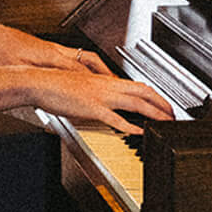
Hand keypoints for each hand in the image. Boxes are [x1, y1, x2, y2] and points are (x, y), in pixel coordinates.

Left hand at [0, 24, 113, 76]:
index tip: (107, 88)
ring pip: (84, 56)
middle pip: (88, 60)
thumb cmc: (2, 52)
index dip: (93, 79)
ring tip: (109, 80)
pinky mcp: (50, 48)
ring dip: (99, 68)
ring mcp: (54, 48)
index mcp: (48, 55)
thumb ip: (35, 77)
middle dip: (104, 73)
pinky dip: (87, 65)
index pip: (78, 68)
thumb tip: (50, 86)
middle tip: (118, 84)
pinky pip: (76, 56)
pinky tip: (89, 74)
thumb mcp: (17, 68)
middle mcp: (55, 50)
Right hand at [18, 64, 175, 134]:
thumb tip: (105, 104)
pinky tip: (138, 131)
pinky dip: (130, 125)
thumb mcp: (80, 86)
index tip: (163, 104)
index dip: (155, 95)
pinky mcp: (92, 108)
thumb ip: (96, 93)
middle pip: (144, 92)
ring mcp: (101, 97)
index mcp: (104, 80)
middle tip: (173, 114)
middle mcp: (107, 86)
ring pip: (136, 103)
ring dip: (155, 113)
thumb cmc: (54, 85)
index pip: (138, 85)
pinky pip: (115, 118)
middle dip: (162, 103)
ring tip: (165, 122)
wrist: (38, 82)